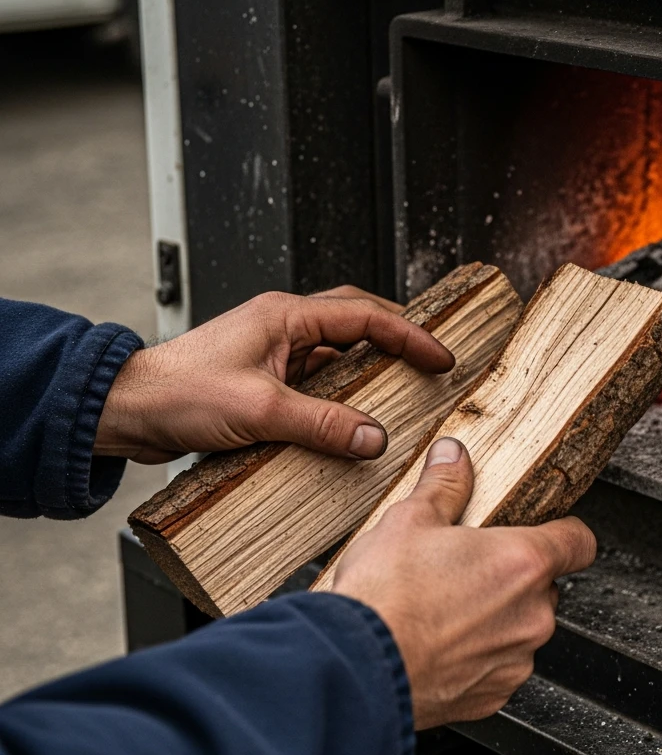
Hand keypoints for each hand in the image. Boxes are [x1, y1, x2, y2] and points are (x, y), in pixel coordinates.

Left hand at [94, 286, 454, 462]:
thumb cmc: (177, 393)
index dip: (409, 335)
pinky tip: (349, 425)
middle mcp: (282, 329)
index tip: (440, 356)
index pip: (365, 316)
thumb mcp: (260, 410)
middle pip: (356, 325)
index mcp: (285, 316)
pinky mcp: (263, 382)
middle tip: (429, 363)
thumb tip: (374, 437)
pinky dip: (338, 401)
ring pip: (336, 358)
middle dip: (396, 342)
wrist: (127, 413)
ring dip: (366, 375)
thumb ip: (323, 424)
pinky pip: (315, 386)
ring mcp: (273, 355)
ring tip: (398, 398)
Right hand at [329, 437, 596, 728]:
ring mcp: (514, 660)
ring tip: (443, 607)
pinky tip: (436, 643)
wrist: (354, 667)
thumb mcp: (411, 520)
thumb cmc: (384, 595)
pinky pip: (496, 668)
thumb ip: (444, 485)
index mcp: (523, 562)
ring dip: (494, 618)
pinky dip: (475, 656)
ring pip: (520, 629)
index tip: (547, 529)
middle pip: (543, 586)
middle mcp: (532, 614)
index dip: (564, 532)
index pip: (579, 542)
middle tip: (467, 566)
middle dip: (512, 576)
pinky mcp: (490, 696)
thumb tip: (454, 456)